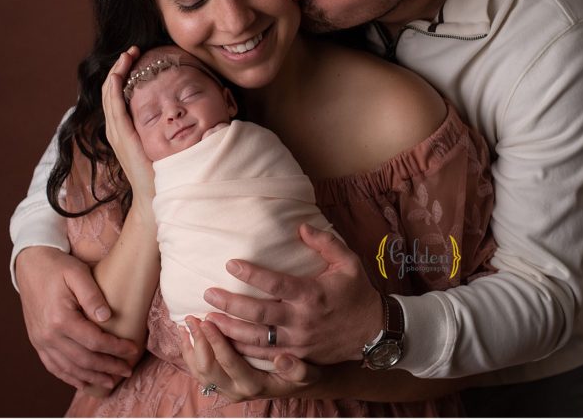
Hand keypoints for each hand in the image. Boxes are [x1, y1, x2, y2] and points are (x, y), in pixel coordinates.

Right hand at [15, 246, 139, 389]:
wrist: (30, 265)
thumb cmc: (57, 267)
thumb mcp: (77, 273)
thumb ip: (92, 295)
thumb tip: (107, 317)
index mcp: (60, 319)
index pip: (94, 341)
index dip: (116, 348)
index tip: (132, 350)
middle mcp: (48, 335)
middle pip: (83, 360)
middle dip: (108, 367)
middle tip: (127, 369)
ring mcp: (40, 341)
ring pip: (69, 368)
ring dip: (91, 378)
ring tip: (110, 381)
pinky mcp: (37, 342)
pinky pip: (53, 366)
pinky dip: (70, 377)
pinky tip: (83, 382)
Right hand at [102, 46, 154, 202]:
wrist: (155, 195)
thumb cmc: (162, 170)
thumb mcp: (161, 141)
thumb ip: (164, 125)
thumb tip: (180, 109)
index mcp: (124, 128)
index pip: (118, 94)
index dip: (124, 74)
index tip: (136, 57)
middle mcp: (116, 129)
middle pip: (110, 90)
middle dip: (119, 67)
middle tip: (131, 50)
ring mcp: (117, 133)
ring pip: (109, 94)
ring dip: (116, 72)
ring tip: (127, 55)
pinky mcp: (122, 137)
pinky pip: (114, 107)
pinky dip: (114, 88)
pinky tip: (118, 75)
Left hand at [177, 315, 321, 402]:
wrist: (296, 384)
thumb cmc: (303, 373)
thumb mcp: (309, 373)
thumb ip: (299, 369)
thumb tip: (281, 358)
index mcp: (254, 385)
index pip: (229, 362)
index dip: (216, 341)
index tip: (209, 319)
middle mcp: (237, 390)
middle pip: (207, 368)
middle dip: (199, 342)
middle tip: (194, 318)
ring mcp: (226, 388)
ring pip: (199, 371)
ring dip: (190, 346)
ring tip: (188, 322)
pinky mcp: (221, 383)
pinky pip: (198, 370)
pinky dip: (189, 351)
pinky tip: (186, 333)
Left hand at [203, 223, 382, 364]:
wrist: (374, 332)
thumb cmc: (358, 293)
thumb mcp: (349, 262)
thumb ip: (325, 242)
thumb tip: (300, 227)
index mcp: (311, 294)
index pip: (274, 283)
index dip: (251, 273)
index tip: (230, 263)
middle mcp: (301, 320)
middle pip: (258, 313)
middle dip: (230, 303)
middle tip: (208, 293)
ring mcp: (298, 342)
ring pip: (256, 339)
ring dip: (230, 329)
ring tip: (209, 319)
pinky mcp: (297, 356)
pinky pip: (265, 356)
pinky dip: (243, 350)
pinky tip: (226, 343)